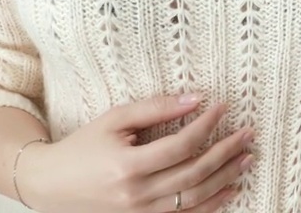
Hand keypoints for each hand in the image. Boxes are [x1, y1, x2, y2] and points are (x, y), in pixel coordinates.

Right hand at [20, 95, 253, 212]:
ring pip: (195, 199)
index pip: (180, 146)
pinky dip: (211, 205)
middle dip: (226, 153)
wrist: (52, 185)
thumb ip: (156, 108)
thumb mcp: (114, 119)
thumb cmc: (83, 146)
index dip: (206, 126)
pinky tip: (230, 189)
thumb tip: (196, 98)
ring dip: (225, 178)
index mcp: (127, 166)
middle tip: (248, 134)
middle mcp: (136, 195)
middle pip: (194, 174)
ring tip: (246, 159)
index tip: (223, 108)